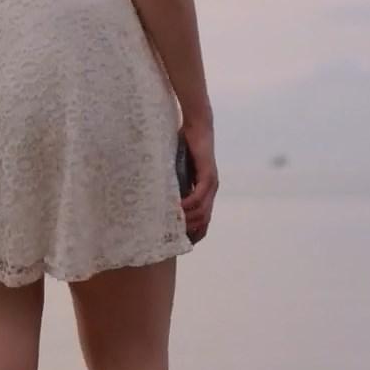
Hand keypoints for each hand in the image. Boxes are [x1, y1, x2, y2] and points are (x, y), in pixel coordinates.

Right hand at [179, 119, 216, 241]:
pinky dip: (188, 204)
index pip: (204, 221)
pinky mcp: (207, 175)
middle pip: (204, 221)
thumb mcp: (177, 170)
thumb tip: (158, 198)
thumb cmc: (185, 146)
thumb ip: (173, 183)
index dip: (194, 233)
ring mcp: (211, 184)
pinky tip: (177, 207)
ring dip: (187, 219)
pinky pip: (199, 197)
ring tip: (172, 223)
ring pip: (202, 212)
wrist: (197, 127)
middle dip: (189, 231)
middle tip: (172, 236)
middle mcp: (211, 191)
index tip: (180, 242)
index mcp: (205, 192)